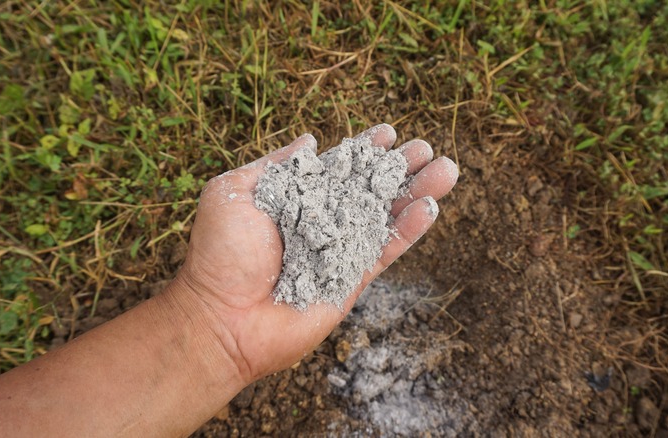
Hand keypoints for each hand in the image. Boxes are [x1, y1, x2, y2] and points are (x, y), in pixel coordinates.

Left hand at [172, 124, 458, 382]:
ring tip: (446, 169)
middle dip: (398, 168)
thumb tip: (308, 140)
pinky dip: (409, 229)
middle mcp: (320, 223)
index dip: (362, 151)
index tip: (387, 133)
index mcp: (292, 199)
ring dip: (415, 192)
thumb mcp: (233, 194)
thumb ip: (274, 166)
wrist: (223, 317)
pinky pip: (386, 250)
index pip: (336, 169)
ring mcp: (338, 252)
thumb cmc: (220, 255)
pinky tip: (430, 206)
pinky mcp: (352, 280)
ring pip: (385, 217)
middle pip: (368, 190)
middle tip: (426, 148)